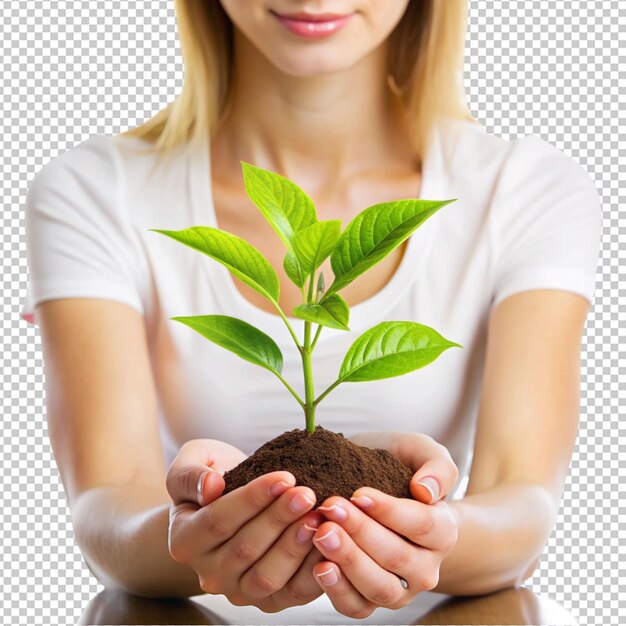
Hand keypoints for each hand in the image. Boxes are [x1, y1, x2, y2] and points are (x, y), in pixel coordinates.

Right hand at [166, 439, 325, 611]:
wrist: (228, 505)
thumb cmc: (213, 478)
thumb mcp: (192, 462)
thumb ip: (191, 474)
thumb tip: (210, 487)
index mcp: (184, 540)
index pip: (219, 520)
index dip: (253, 499)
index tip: (284, 476)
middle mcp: (208, 573)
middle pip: (246, 548)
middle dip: (280, 518)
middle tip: (308, 494)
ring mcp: (238, 591)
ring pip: (268, 575)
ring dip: (296, 545)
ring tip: (318, 516)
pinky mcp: (269, 601)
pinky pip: (292, 593)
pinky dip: (313, 570)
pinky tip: (329, 542)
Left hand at [309, 432, 458, 618]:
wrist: (371, 486)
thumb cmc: (398, 466)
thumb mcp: (421, 452)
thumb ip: (437, 466)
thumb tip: (427, 491)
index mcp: (443, 531)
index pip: (423, 524)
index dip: (390, 511)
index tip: (359, 493)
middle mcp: (426, 567)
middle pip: (397, 557)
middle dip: (361, 532)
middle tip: (330, 507)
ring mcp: (399, 589)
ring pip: (379, 587)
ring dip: (348, 560)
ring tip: (320, 533)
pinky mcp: (370, 600)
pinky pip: (357, 607)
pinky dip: (338, 590)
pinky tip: (319, 566)